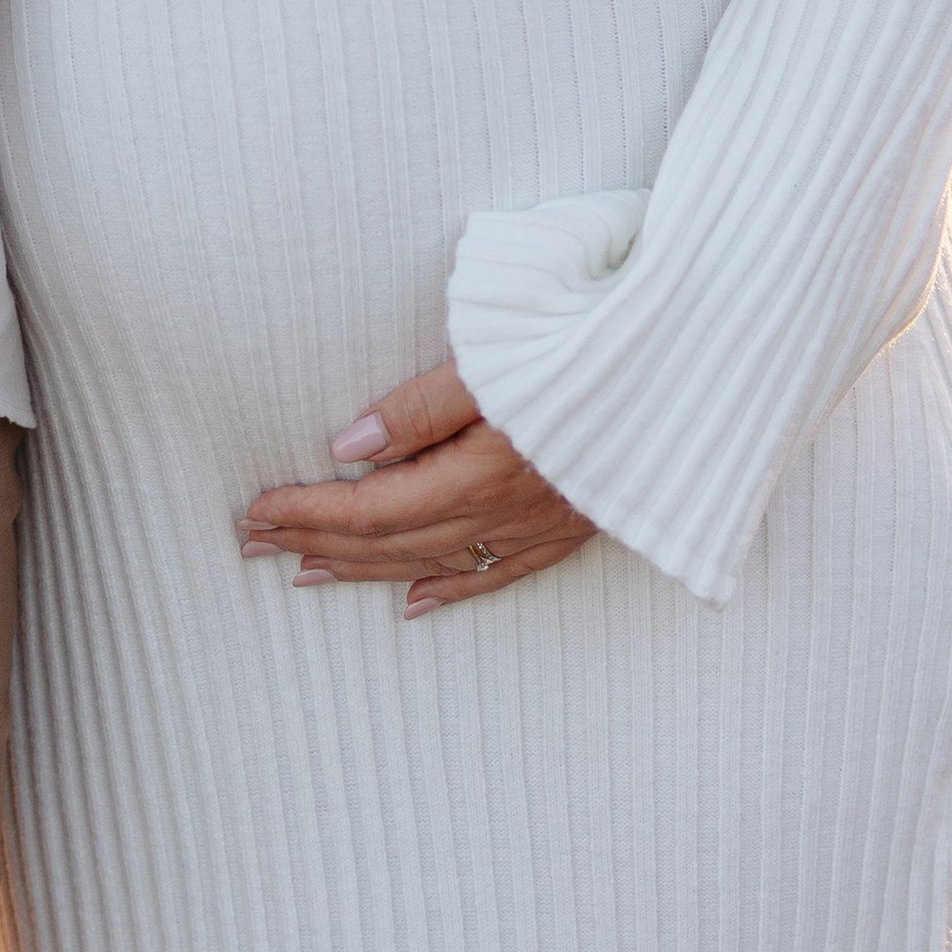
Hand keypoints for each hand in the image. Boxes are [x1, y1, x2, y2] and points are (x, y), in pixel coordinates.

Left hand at [240, 358, 593, 617]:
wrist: (696, 372)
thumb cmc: (588, 348)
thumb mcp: (494, 360)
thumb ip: (419, 407)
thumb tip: (346, 445)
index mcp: (478, 474)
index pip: (371, 506)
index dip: (309, 510)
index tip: (256, 511)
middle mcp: (506, 513)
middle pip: (392, 541)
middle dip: (319, 542)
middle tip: (255, 544)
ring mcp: (542, 528)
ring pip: (435, 561)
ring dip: (366, 570)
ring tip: (308, 574)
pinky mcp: (574, 527)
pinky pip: (499, 573)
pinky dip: (450, 589)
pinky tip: (414, 603)